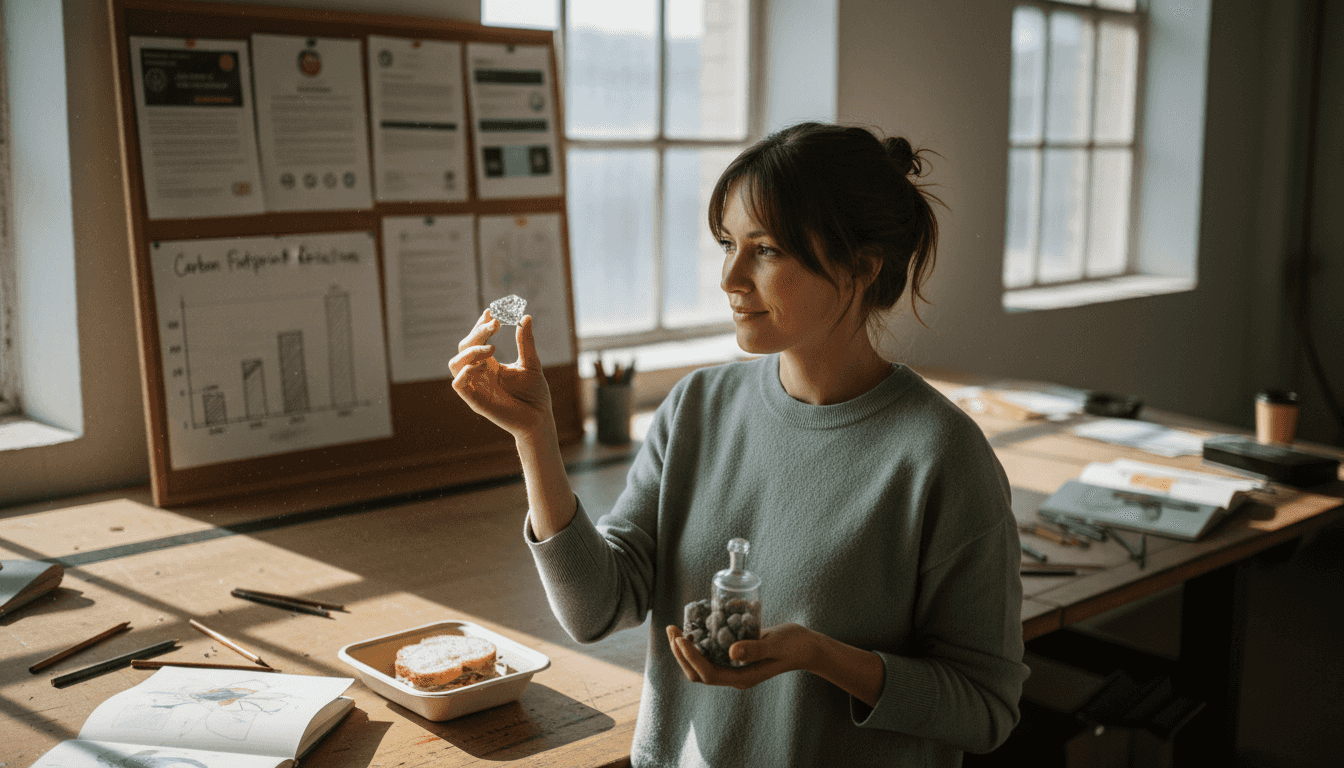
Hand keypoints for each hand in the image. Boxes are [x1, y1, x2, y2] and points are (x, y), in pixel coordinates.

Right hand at [450, 309, 553, 437]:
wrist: (539, 418)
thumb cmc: (534, 394)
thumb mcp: (531, 363)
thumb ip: (525, 342)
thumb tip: (526, 317)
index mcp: (490, 364)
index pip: (475, 340)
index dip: (480, 325)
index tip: (491, 313)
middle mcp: (479, 373)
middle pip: (464, 347)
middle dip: (477, 333)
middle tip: (495, 325)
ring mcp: (476, 386)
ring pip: (455, 363)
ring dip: (470, 351)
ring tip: (492, 348)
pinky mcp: (476, 401)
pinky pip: (458, 384)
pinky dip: (464, 372)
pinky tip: (482, 365)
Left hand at [666, 623, 816, 689]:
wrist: (806, 646)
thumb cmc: (793, 645)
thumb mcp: (776, 645)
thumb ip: (755, 649)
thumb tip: (731, 652)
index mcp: (741, 678)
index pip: (707, 674)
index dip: (691, 658)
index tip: (681, 639)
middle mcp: (734, 675)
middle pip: (697, 672)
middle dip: (681, 653)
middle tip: (672, 630)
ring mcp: (733, 666)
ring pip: (700, 663)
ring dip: (685, 648)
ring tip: (676, 628)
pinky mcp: (734, 656)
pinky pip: (709, 653)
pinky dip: (698, 642)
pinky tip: (694, 625)